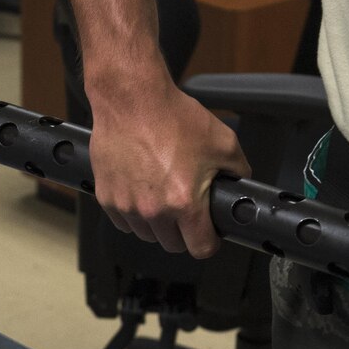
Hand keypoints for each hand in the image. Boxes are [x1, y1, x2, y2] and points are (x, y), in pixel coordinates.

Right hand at [86, 77, 249, 256]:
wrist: (132, 100)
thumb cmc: (172, 117)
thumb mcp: (223, 142)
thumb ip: (238, 172)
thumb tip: (241, 187)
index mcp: (184, 203)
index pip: (200, 249)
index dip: (209, 241)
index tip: (208, 233)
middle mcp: (153, 211)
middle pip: (172, 245)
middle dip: (182, 231)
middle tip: (185, 207)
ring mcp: (127, 206)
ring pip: (146, 234)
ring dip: (156, 223)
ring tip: (161, 194)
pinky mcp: (107, 197)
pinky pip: (124, 221)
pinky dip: (133, 212)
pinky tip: (141, 189)